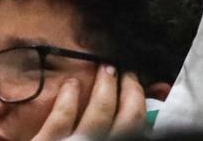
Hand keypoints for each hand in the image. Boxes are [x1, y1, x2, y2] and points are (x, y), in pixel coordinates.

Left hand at [27, 66, 147, 138]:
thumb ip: (111, 136)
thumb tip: (134, 125)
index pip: (138, 127)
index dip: (141, 102)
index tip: (139, 85)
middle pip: (127, 118)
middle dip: (130, 90)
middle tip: (127, 73)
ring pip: (99, 112)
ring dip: (105, 86)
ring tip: (106, 69)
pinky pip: (61, 117)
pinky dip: (68, 97)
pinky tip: (71, 84)